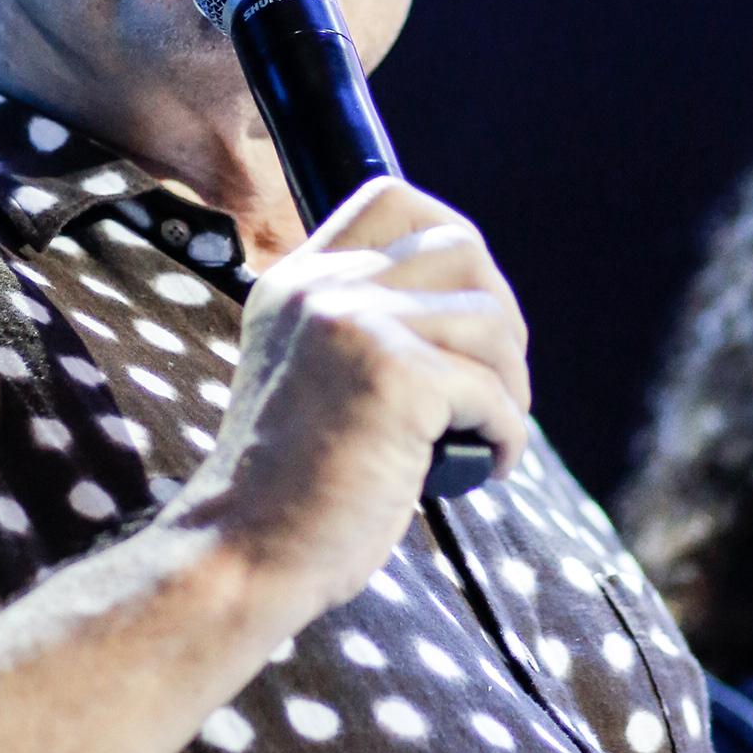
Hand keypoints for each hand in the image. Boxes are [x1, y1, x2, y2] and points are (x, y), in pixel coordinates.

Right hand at [163, 175, 529, 625]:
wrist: (243, 553)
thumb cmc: (291, 486)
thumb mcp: (314, 372)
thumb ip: (367, 325)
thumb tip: (479, 305)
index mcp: (297, 279)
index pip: (393, 199)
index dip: (453, 242)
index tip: (468, 313)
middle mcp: (323, 286)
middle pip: (462, 247)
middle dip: (501, 315)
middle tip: (492, 385)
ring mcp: (356, 324)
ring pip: (492, 321)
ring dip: (510, 384)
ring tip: (488, 432)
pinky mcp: (394, 378)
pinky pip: (496, 394)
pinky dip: (508, 436)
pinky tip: (488, 467)